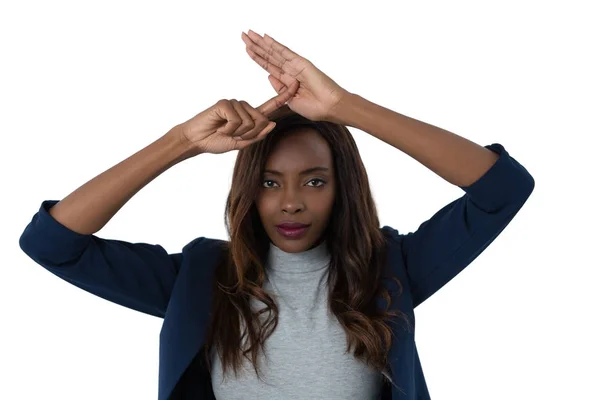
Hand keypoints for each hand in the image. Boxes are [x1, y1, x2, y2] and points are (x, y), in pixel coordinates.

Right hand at [178, 89, 296, 154]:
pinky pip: (237, 119)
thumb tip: (273, 123)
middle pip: (262, 120)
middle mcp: (244, 106)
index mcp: (250, 115)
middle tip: (233, 136)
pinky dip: (229, 128)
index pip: (270, 106)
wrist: (196, 140)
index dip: (283, 97)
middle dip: (249, 134)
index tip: (296, 86)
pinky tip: (220, 127)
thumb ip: (257, 135)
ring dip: (237, 132)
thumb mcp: (241, 142)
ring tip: (224, 131)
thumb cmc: (217, 141)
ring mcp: (235, 103)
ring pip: (249, 121)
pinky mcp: (225, 103)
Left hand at [241, 30, 348, 121]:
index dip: (257, 57)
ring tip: (249, 34)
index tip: (247, 49)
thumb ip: (280, 89)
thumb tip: (270, 76)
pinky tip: (265, 38)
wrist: (329, 108)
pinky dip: (275, 45)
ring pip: (274, 52)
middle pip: (269, 56)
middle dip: (256, 46)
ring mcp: (295, 66)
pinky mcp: (301, 63)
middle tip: (243, 35)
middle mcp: (290, 71)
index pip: (269, 66)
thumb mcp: (290, 101)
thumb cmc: (314, 108)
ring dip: (261, 43)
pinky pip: (285, 52)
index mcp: (287, 81)